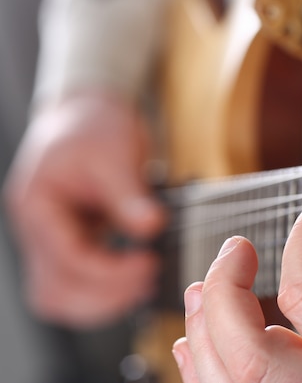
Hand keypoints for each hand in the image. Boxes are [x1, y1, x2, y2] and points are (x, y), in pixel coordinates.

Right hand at [4, 92, 164, 327]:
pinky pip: (74, 283)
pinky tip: (131, 279)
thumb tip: (152, 226)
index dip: (109, 270)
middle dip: (104, 294)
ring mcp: (48, 239)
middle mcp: (36, 228)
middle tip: (147, 278)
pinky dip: (101, 290)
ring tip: (141, 283)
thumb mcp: (115, 154)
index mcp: (37, 204)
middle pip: (55, 290)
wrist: (88, 112)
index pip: (66, 257)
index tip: (147, 264)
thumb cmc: (95, 126)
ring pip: (59, 296)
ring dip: (101, 301)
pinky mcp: (68, 242)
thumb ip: (130, 195)